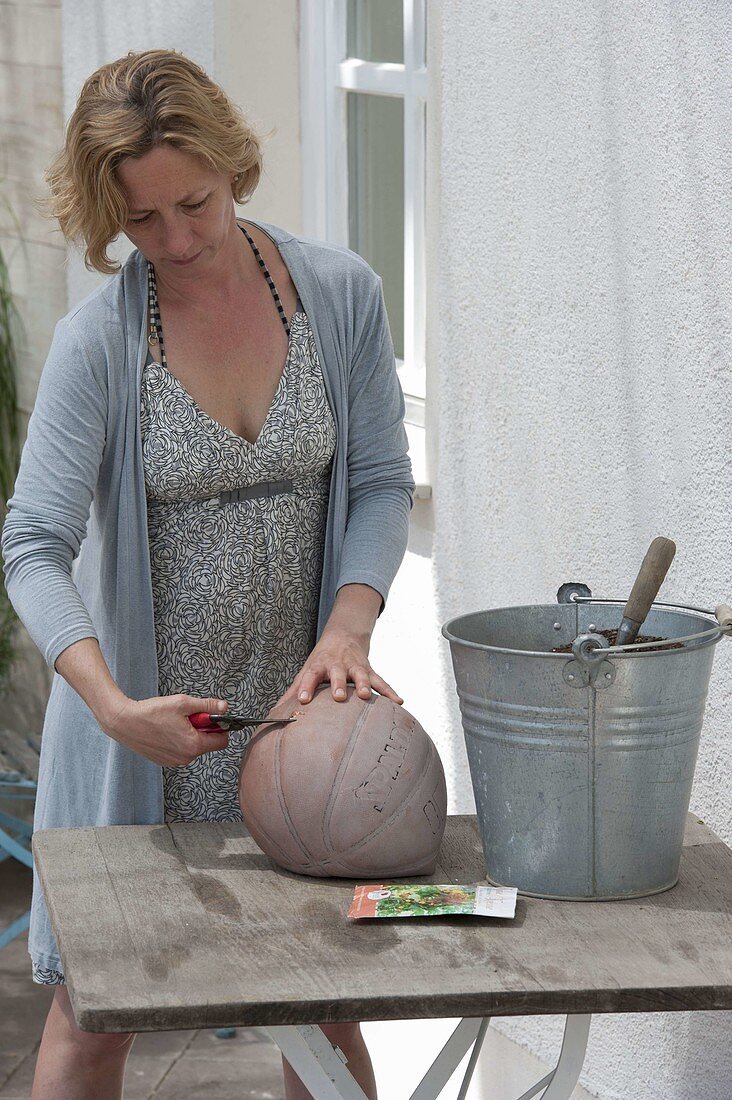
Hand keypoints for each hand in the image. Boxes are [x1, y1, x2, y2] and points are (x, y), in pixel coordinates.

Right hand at [101, 694, 229, 766]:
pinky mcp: (164, 761)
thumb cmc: (151, 712)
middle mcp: (186, 757)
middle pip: (207, 743)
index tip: (212, 717)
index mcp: (194, 745)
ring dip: (190, 734)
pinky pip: (181, 751)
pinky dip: (179, 740)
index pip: (222, 741)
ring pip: (193, 747)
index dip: (221, 727)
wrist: (124, 722)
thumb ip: (207, 706)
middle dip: (203, 729)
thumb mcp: (183, 703)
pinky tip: (166, 730)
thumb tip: (224, 708)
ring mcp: (174, 761)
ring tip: (174, 722)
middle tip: (187, 717)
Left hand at [277, 626, 403, 707]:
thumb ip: (294, 691)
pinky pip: (381, 681)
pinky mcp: (369, 670)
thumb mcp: (306, 671)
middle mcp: (337, 665)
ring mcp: (355, 667)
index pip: (310, 675)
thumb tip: (274, 713)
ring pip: (361, 675)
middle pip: (338, 674)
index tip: (303, 700)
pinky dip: (390, 691)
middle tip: (339, 697)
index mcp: (319, 666)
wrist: (343, 637)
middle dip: (339, 684)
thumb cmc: (321, 660)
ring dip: (364, 685)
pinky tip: (398, 702)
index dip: (306, 687)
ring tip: (365, 696)